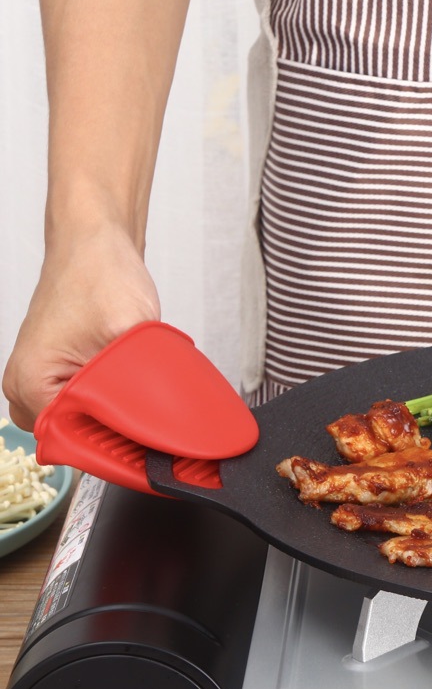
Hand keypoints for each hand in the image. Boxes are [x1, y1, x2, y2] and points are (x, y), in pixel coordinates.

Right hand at [2, 225, 159, 428]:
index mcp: (30, 384)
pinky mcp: (56, 370)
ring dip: (113, 413)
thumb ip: (132, 382)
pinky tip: (131, 384)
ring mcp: (38, 378)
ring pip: (80, 421)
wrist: (95, 242)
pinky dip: (109, 399)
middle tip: (149, 413)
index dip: (112, 446)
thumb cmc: (99, 274)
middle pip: (73, 438)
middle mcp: (24, 386)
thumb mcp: (128, 335)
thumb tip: (148, 421)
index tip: (145, 443)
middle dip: (113, 431)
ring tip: (139, 390)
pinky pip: (82, 402)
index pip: (68, 444)